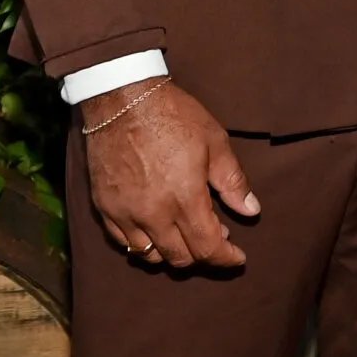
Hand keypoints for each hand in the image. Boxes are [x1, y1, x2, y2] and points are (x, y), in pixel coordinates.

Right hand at [81, 77, 258, 268]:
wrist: (123, 99)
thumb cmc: (174, 116)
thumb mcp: (215, 142)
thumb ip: (233, 182)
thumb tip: (251, 211)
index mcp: (184, 199)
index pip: (207, 248)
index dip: (226, 258)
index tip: (238, 257)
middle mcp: (153, 214)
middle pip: (180, 257)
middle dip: (203, 255)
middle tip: (216, 238)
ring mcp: (124, 213)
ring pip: (149, 255)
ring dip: (172, 252)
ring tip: (186, 234)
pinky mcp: (104, 207)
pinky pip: (123, 242)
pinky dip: (142, 244)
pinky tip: (156, 230)